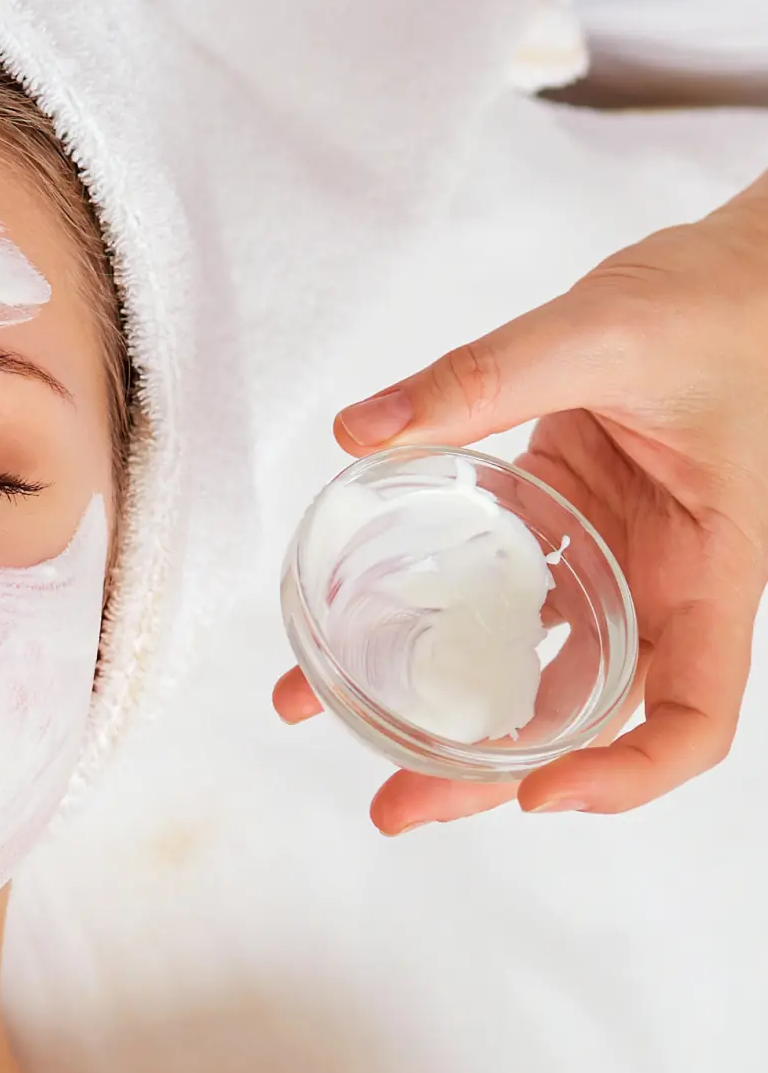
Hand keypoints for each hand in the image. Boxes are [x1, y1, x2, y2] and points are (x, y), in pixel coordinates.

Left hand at [275, 172, 767, 832]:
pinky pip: (503, 596)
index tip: (538, 792)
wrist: (749, 265)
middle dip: (492, 776)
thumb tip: (364, 429)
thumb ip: (482, 378)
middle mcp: (665, 585)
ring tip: (344, 733)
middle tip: (395, 807)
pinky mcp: (568, 525)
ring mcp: (614, 561)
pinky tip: (357, 630)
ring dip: (448, 711)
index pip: (695, 717)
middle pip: (588, 719)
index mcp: (714, 569)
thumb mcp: (602, 332)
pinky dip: (437, 620)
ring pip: (535, 669)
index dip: (625, 775)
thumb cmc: (724, 300)